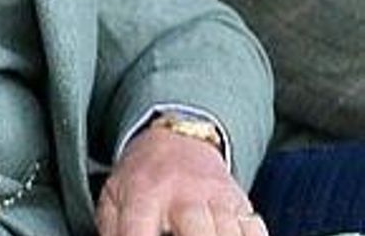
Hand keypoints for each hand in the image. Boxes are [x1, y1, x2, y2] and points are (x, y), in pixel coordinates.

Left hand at [97, 126, 266, 235]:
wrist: (178, 140)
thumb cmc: (143, 177)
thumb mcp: (114, 195)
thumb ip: (112, 228)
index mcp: (144, 194)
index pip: (137, 229)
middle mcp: (183, 195)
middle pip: (196, 230)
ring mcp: (215, 198)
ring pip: (229, 231)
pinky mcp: (240, 202)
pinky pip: (254, 229)